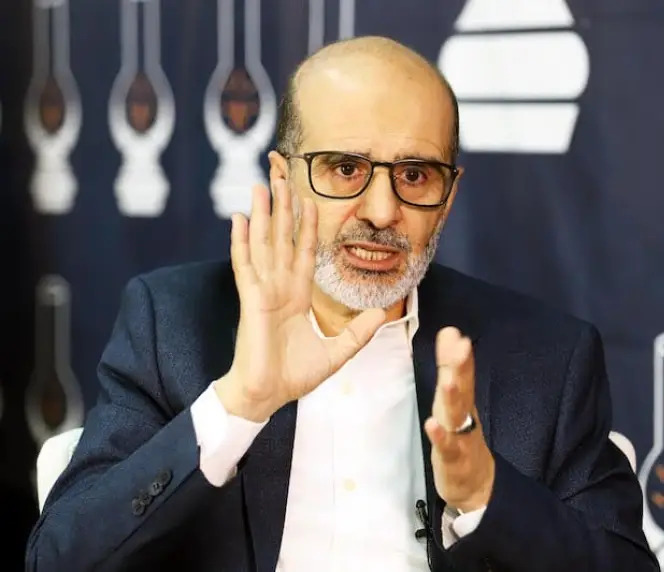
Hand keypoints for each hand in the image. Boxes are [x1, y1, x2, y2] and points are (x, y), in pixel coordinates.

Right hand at [215, 179, 385, 421]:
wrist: (268, 396)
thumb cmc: (294, 376)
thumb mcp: (337, 352)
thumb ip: (359, 332)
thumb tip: (382, 312)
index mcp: (297, 295)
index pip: (303, 250)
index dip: (306, 224)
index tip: (310, 198)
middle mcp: (279, 287)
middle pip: (282, 237)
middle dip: (282, 206)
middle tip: (281, 175)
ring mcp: (263, 291)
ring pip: (264, 243)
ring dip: (262, 214)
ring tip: (262, 185)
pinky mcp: (252, 300)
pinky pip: (245, 265)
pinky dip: (242, 241)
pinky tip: (239, 218)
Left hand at [425, 327, 495, 512]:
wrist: (475, 486)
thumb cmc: (459, 440)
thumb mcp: (454, 404)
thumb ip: (451, 371)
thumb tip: (449, 334)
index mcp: (461, 402)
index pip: (460, 374)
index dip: (457, 354)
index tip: (452, 332)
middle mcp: (463, 416)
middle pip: (462, 389)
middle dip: (460, 367)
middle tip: (461, 344)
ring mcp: (459, 437)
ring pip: (456, 416)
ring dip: (453, 397)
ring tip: (448, 379)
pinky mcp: (452, 459)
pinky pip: (446, 447)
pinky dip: (439, 436)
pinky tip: (431, 425)